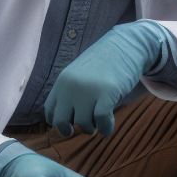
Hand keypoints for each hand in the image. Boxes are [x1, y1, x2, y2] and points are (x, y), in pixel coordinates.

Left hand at [45, 21, 170, 136]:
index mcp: (62, 82)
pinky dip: (105, 129)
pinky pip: (102, 121)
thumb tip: (67, 118)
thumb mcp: (80, 74)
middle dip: (71, 130)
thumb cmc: (105, 63)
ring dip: (92, 128)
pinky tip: (109, 129)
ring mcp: (89, 91)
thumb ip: (71, 91)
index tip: (69, 125)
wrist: (126, 46)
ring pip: (83, 123)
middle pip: (62, 122)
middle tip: (84, 128)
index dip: (59, 122)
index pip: (50, 112)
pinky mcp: (107, 94)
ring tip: (100, 124)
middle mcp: (71, 87)